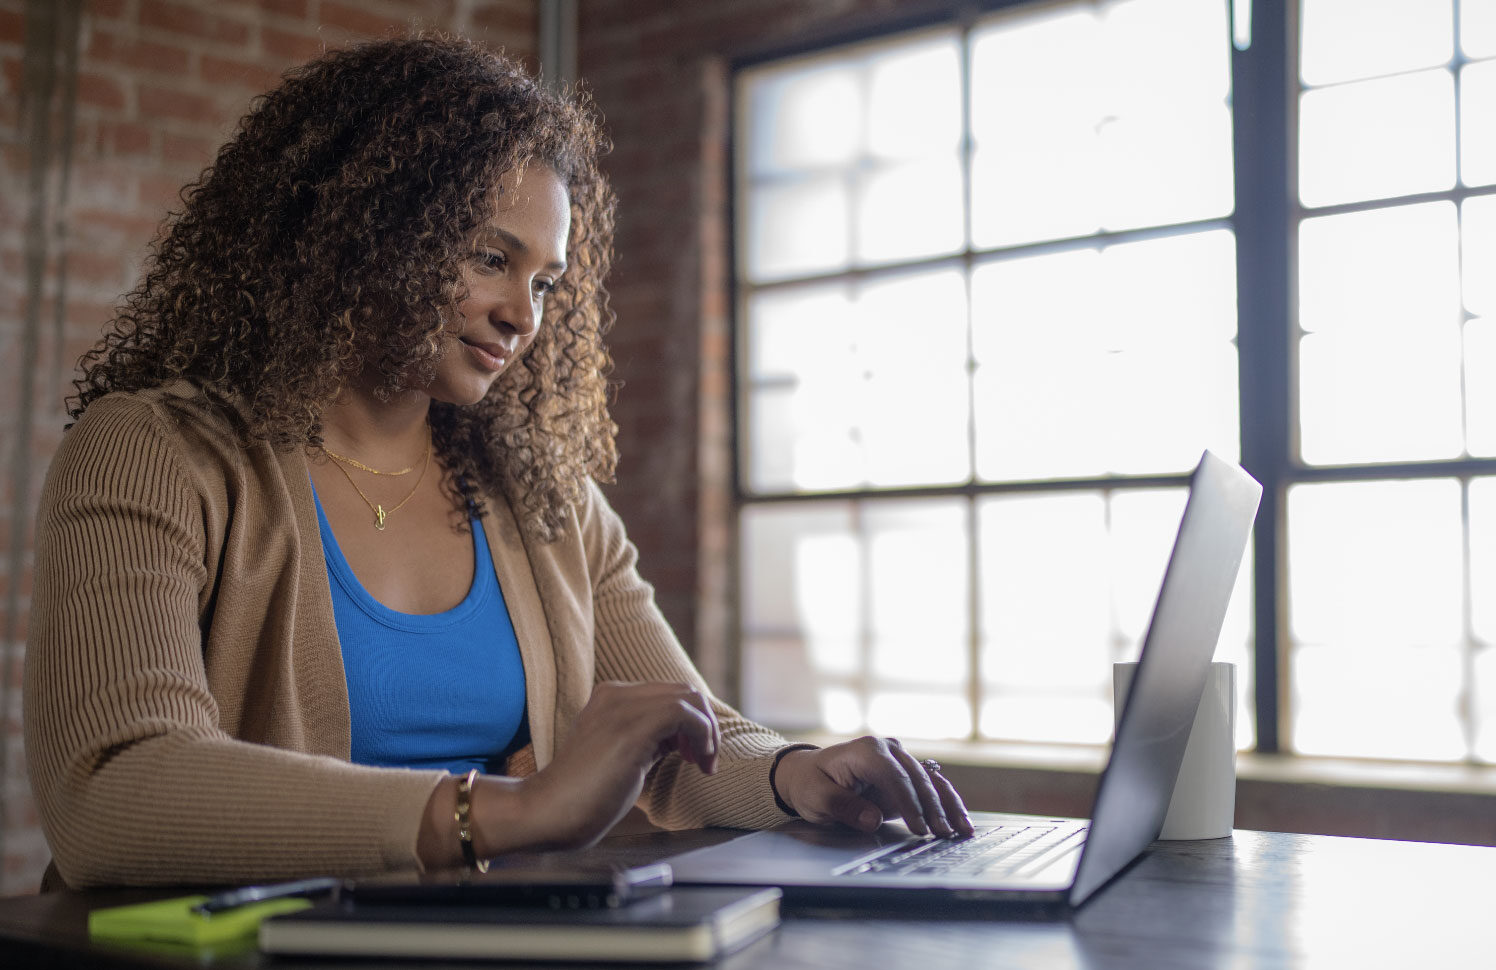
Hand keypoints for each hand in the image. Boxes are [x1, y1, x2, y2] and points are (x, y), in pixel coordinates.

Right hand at [505, 680, 720, 848]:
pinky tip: (698, 763)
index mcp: (611, 697)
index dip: (692, 722)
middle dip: (705, 724)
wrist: (551, 812)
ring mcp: (622, 706)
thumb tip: (682, 738)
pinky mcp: (632, 727)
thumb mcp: (624, 756)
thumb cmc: (586, 796)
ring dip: (708, 731)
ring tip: (704, 763)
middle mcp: (617, 693)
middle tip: (704, 760)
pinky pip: (685, 714)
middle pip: (684, 690)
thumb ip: (648, 739)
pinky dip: (702, 736)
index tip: (693, 755)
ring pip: (689, 697)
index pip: (669, 693)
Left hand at [771, 737, 972, 837]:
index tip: (918, 827)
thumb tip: (873, 819)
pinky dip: (946, 805)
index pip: (894, 775)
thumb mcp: (817, 797)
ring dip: (948, 806)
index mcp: (866, 750)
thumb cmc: (812, 783)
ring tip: (962, 830)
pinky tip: (960, 822)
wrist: (810, 775)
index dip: (909, 802)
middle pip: (918, 778)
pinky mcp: (906, 778)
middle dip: (933, 807)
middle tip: (943, 833)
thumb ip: (844, 807)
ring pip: (932, 782)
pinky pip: (932, 790)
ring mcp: (900, 763)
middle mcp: (888, 751)